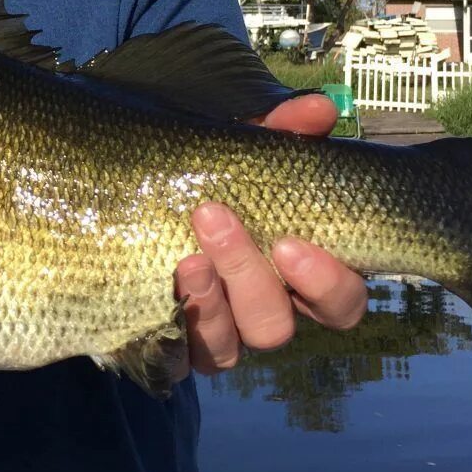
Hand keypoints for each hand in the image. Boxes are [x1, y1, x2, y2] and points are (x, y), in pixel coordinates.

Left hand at [172, 92, 366, 377]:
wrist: (132, 208)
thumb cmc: (208, 183)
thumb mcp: (241, 155)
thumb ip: (282, 135)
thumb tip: (320, 108)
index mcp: (295, 278)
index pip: (340, 305)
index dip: (327, 284)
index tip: (291, 242)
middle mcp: (259, 315)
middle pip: (275, 327)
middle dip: (247, 275)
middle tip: (214, 219)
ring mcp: (214, 337)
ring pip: (227, 349)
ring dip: (209, 304)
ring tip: (185, 259)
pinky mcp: (166, 349)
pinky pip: (173, 363)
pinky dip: (170, 335)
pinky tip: (159, 294)